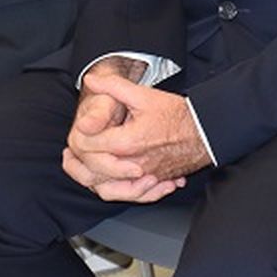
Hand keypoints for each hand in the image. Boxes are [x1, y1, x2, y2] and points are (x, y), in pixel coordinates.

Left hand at [63, 73, 207, 201]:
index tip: (77, 130)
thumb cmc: (177, 115)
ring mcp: (144, 177)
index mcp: (127, 142)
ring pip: (109, 190)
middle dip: (79, 162)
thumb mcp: (144, 95)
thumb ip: (114, 87)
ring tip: (83, 169)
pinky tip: (112, 181)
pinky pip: (130, 196)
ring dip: (93, 180)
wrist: (205, 131)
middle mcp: (134, 164)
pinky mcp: (154, 182)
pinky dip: (117, 190)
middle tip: (71, 154)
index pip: (90, 146)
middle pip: (94, 171)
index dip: (79, 138)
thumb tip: (91, 81)